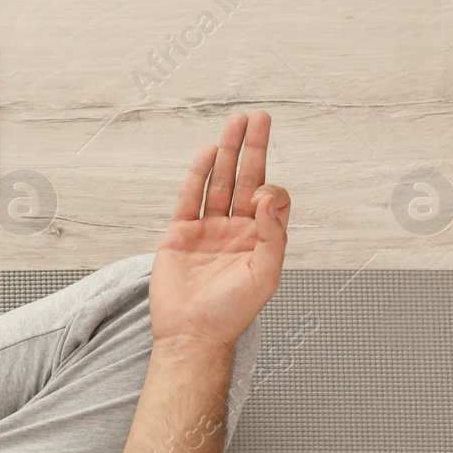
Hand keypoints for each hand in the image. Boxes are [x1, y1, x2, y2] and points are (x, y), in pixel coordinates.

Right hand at [150, 110, 290, 352]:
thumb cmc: (231, 312)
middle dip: (253, 148)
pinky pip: (190, 198)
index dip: (270, 190)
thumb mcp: (265, 275)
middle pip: (246, 179)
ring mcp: (207, 230)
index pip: (271, 199)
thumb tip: (267, 198)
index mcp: (260, 240)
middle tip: (258, 117)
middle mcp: (235, 230)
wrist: (191, 335)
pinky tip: (207, 153)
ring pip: (219, 182)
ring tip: (235, 123)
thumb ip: (272, 235)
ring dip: (228, 152)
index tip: (261, 197)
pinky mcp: (180, 234)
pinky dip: (198, 175)